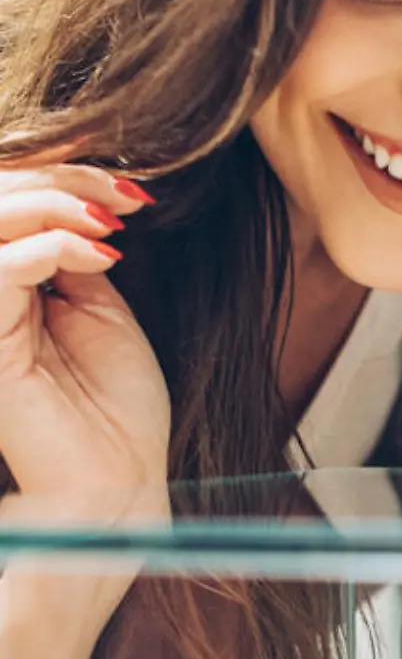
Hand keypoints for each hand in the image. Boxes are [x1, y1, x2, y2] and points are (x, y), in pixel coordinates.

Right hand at [0, 164, 169, 519]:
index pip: (8, 203)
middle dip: (58, 177)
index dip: (62, 177)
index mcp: (6, 288)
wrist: (121, 481)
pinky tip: (98, 254)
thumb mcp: (100, 310)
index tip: (132, 191)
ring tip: (108, 221)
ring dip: (50, 202)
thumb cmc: (116, 409)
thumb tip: (72, 198)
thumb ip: (71, 252)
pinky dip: (47, 245)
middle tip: (122, 196)